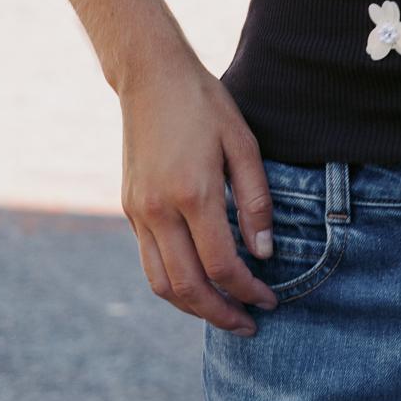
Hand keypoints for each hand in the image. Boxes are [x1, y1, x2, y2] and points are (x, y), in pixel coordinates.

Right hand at [119, 48, 277, 333]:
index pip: (221, 264)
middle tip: (249, 324)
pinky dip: (174, 283)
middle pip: (187, 286)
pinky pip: (149, 261)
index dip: (247, 290)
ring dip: (192, 307)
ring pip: (160, 282)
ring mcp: (138, 211)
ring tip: (223, 313)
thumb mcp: (243, 144)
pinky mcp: (130, 208)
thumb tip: (263, 253)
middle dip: (220, 314)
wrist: (150, 76)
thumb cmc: (204, 104)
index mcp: (192, 193)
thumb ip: (256, 201)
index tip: (270, 300)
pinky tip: (200, 282)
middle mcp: (158, 209)